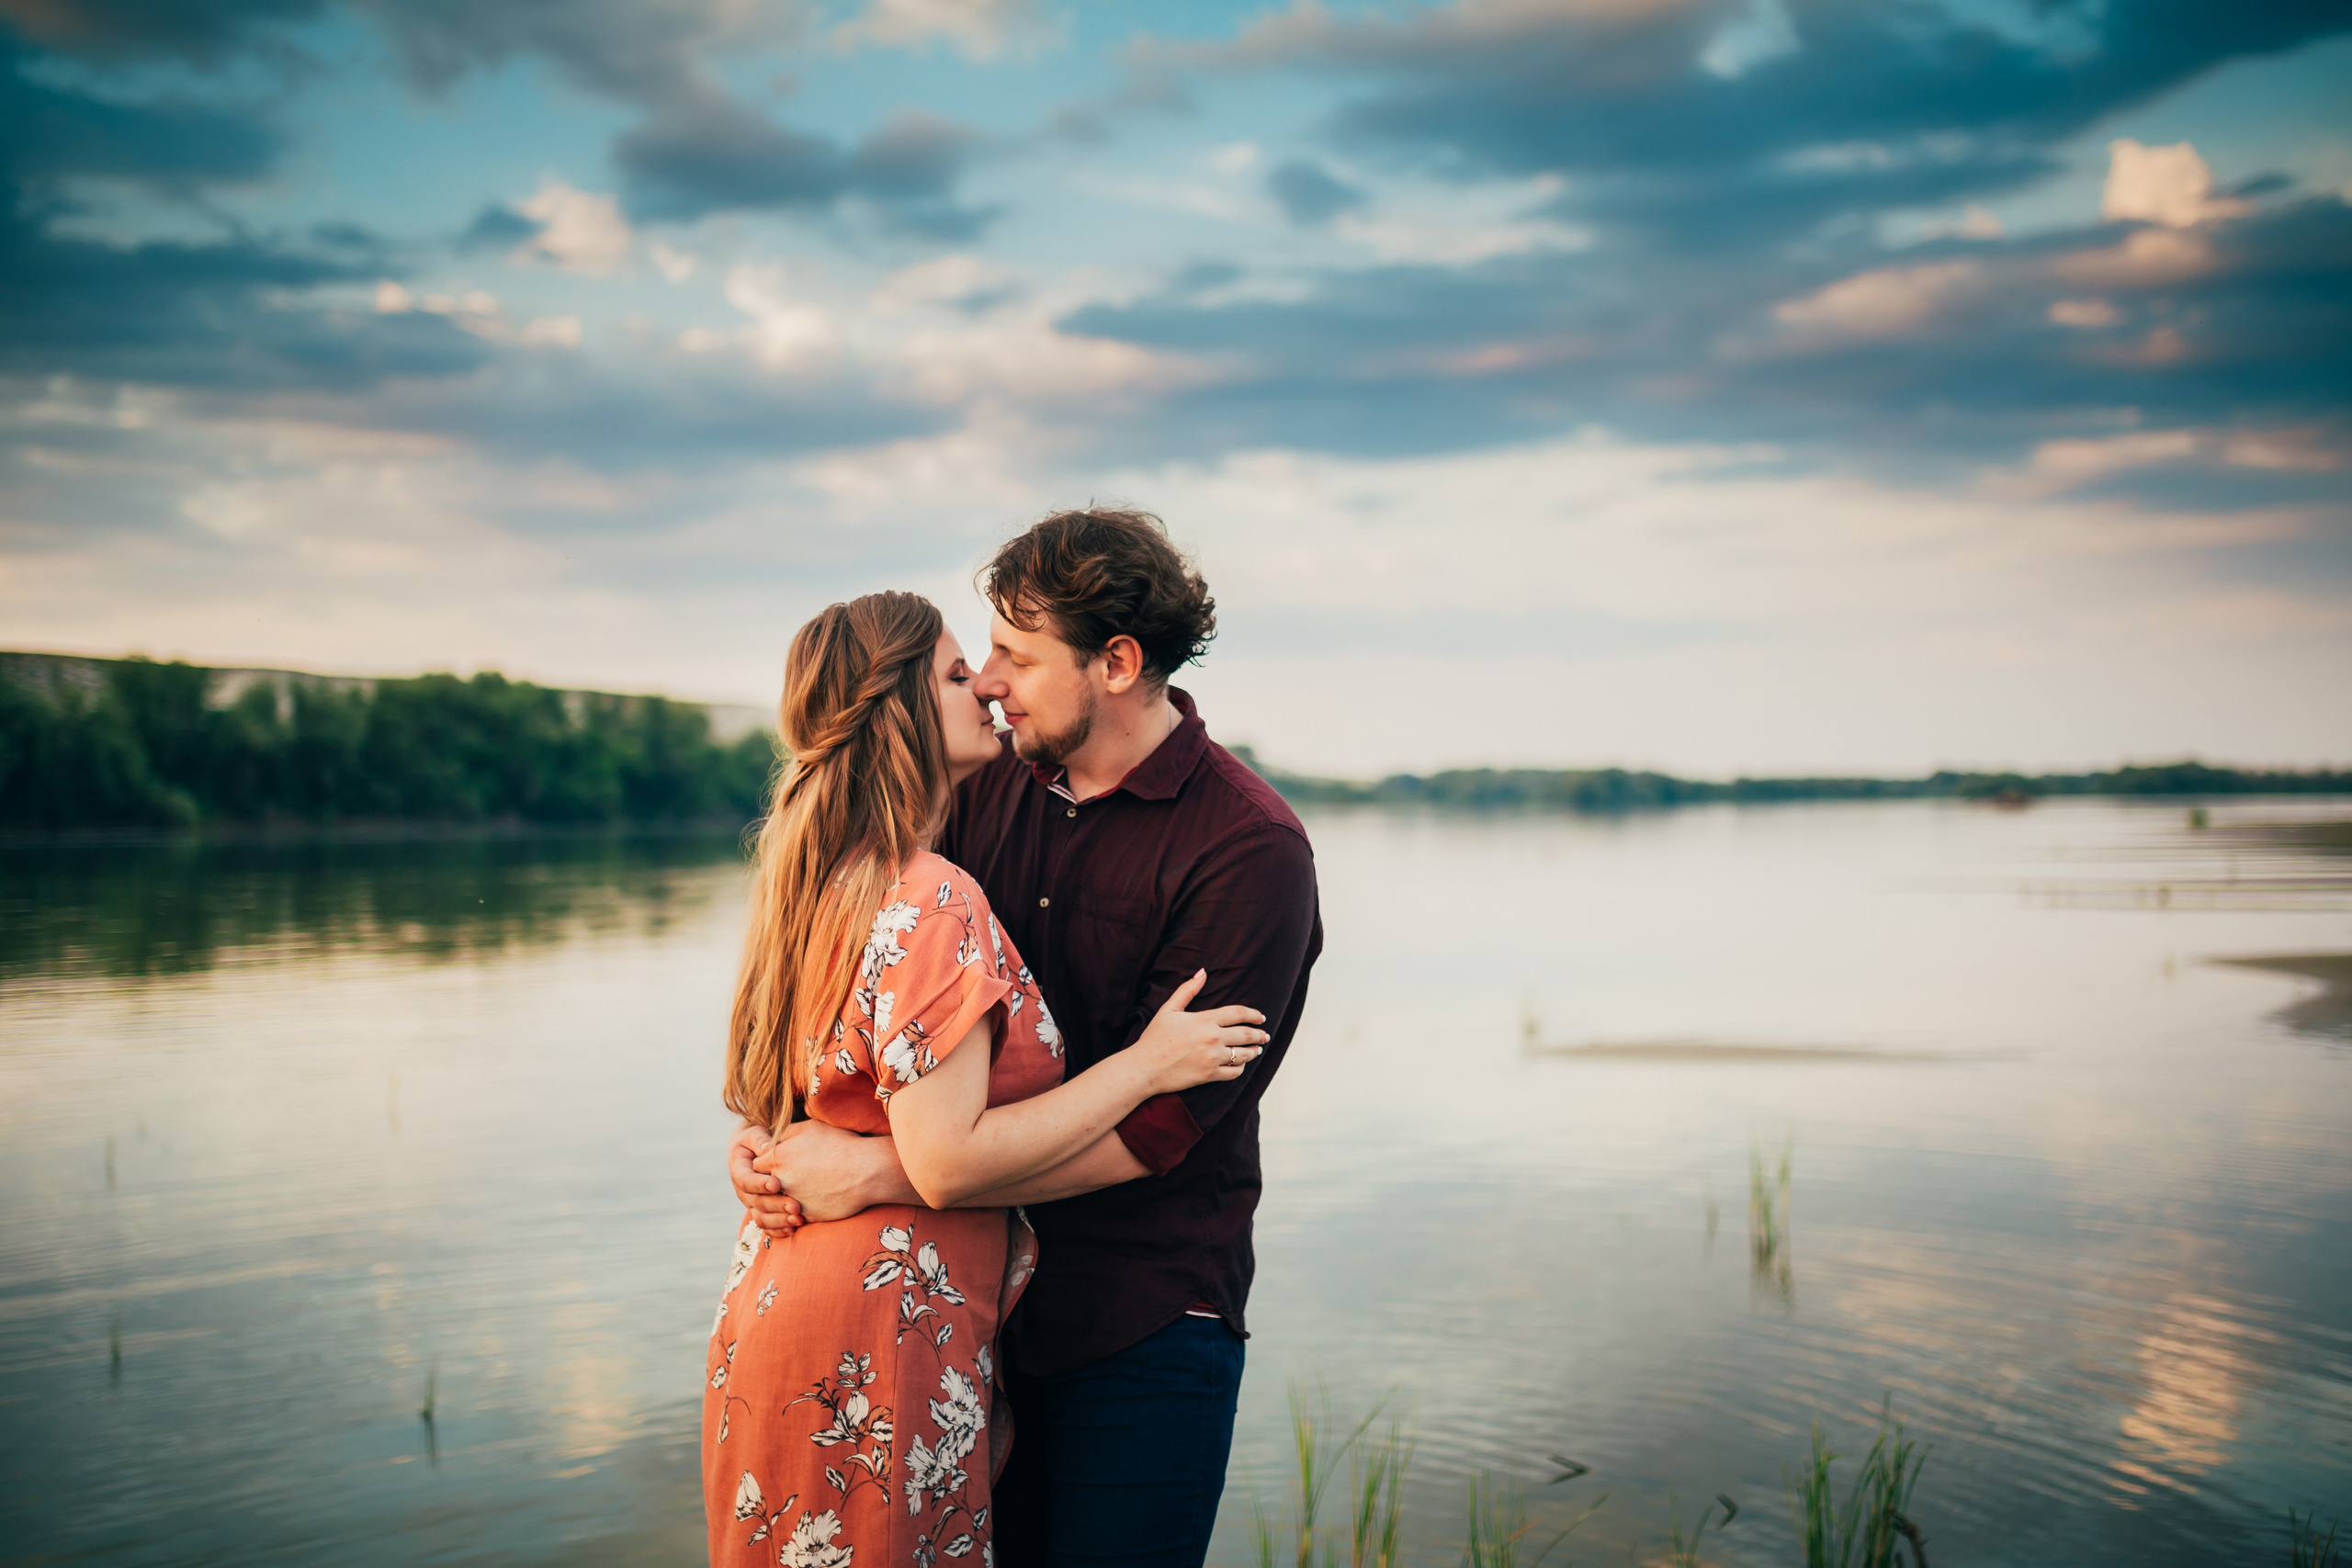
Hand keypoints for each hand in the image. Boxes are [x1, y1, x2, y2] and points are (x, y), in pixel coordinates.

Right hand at [730, 1122, 804, 1234]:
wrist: (757, 1149)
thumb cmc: (757, 1138)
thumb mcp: (754, 1133)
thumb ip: (759, 1139)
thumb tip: (767, 1148)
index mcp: (739, 1170)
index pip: (746, 1180)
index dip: (760, 1184)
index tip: (776, 1184)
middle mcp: (743, 1190)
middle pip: (757, 1203)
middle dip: (776, 1205)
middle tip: (795, 1206)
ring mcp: (752, 1203)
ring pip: (762, 1218)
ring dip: (780, 1221)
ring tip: (798, 1219)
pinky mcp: (763, 1211)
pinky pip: (768, 1226)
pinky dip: (780, 1230)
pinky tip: (794, 1228)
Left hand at [753, 1120, 894, 1225]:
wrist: (867, 1171)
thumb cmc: (841, 1144)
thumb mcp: (811, 1127)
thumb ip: (786, 1132)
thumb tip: (773, 1137)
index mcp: (778, 1158)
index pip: (755, 1165)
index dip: (764, 1164)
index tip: (774, 1163)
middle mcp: (781, 1181)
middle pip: (762, 1187)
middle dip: (769, 1185)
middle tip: (780, 1181)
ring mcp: (793, 1201)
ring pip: (775, 1206)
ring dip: (779, 1202)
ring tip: (793, 1195)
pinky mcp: (807, 1216)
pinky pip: (793, 1219)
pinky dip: (797, 1214)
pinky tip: (808, 1205)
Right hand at [1132, 969, 1266, 1095]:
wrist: (1145, 1067)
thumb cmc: (1154, 1038)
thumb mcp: (1169, 1009)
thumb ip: (1187, 990)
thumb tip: (1203, 972)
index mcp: (1205, 1020)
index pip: (1238, 1013)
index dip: (1253, 1014)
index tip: (1261, 1017)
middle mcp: (1212, 1038)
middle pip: (1246, 1034)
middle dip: (1259, 1034)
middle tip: (1265, 1035)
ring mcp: (1213, 1058)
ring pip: (1243, 1054)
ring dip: (1254, 1051)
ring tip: (1258, 1050)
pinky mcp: (1210, 1075)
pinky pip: (1234, 1072)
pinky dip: (1241, 1068)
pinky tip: (1241, 1065)